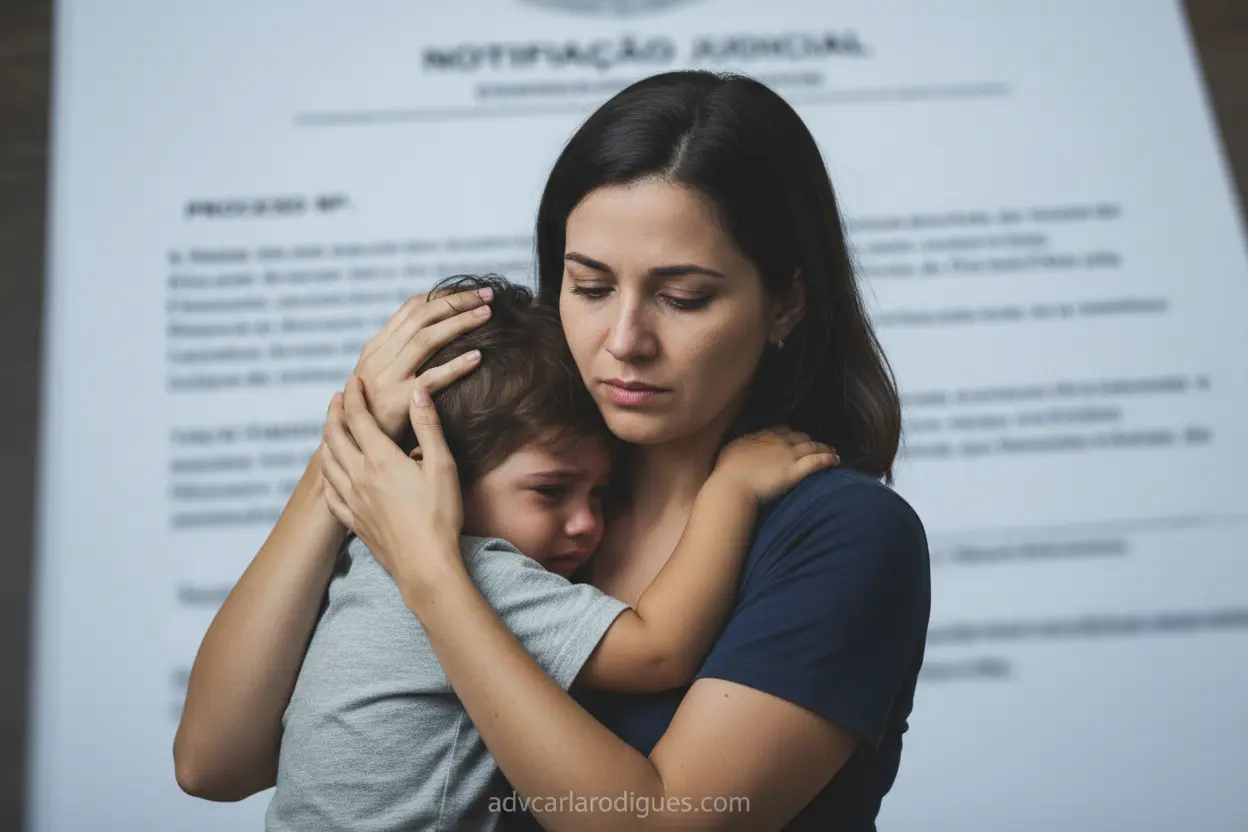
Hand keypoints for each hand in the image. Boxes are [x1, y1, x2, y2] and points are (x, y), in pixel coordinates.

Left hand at [320, 375, 464, 588]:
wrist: (425, 565)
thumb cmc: (439, 516)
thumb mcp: (442, 466)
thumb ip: (428, 427)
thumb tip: (418, 393)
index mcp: (380, 459)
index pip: (358, 417)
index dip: (353, 395)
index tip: (352, 380)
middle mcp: (358, 476)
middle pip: (335, 436)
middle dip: (334, 412)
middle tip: (337, 398)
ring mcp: (352, 500)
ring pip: (327, 462)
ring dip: (326, 440)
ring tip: (331, 430)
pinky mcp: (353, 520)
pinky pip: (330, 492)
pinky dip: (326, 475)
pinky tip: (330, 474)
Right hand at [351, 286, 492, 439]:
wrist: (357, 449)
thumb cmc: (377, 415)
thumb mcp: (381, 379)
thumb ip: (400, 356)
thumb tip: (432, 331)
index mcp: (376, 348)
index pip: (411, 309)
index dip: (442, 295)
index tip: (471, 292)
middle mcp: (378, 358)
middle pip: (422, 318)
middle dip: (457, 302)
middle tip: (487, 295)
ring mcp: (386, 378)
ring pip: (426, 340)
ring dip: (460, 323)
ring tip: (487, 315)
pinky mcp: (397, 402)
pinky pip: (431, 379)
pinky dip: (456, 366)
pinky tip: (478, 357)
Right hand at [710, 427, 838, 503]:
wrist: (732, 486)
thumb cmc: (727, 472)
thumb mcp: (730, 451)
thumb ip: (741, 446)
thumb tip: (743, 446)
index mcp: (761, 437)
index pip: (781, 430)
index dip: (789, 434)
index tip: (793, 438)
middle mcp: (777, 442)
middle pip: (799, 436)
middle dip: (808, 440)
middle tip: (814, 444)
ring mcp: (788, 455)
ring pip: (812, 446)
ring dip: (823, 447)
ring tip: (832, 451)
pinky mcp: (796, 471)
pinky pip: (817, 461)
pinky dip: (828, 459)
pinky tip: (836, 460)